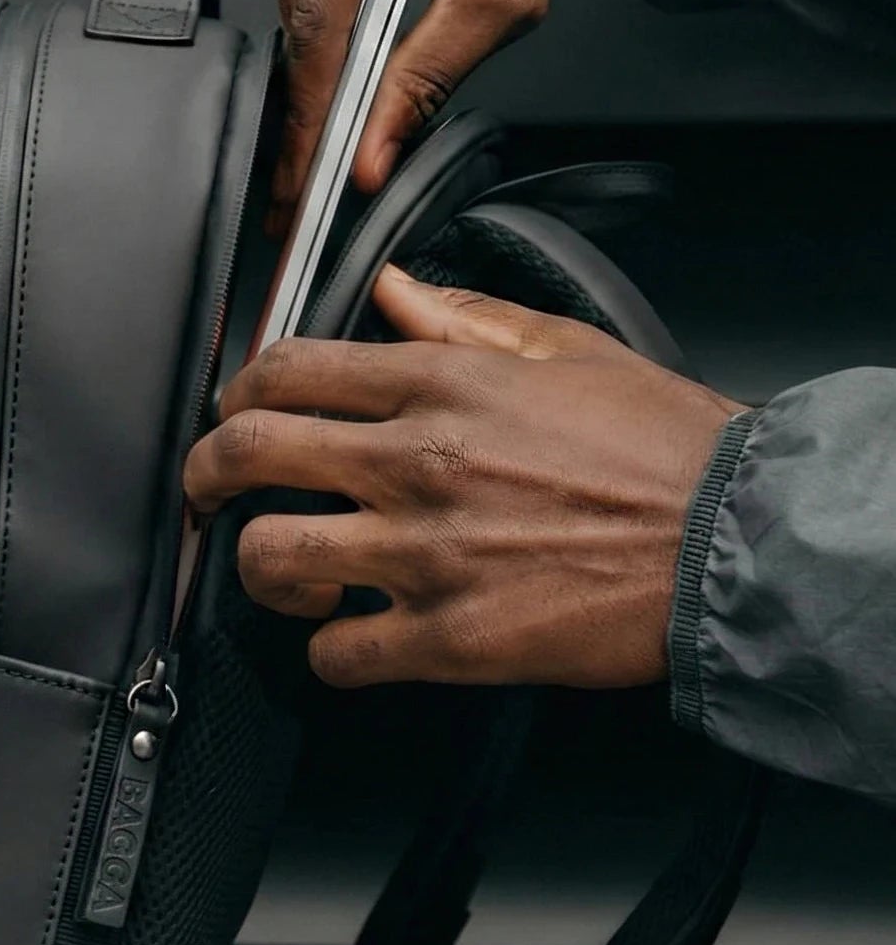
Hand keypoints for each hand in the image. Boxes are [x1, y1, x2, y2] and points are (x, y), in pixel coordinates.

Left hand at [183, 269, 746, 690]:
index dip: (239, 391)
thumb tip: (396, 290)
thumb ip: (467, 320)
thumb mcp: (570, 351)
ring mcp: (426, 554)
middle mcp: (419, 463)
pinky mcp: (448, 639)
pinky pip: (335, 655)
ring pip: (270, 557)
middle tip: (207, 491)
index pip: (289, 369)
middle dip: (206, 473)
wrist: (737, 544)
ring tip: (282, 573)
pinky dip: (328, 653)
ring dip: (259, 570)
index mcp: (443, 386)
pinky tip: (351, 639)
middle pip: (250, 454)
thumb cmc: (670, 454)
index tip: (236, 412)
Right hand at [267, 0, 592, 220]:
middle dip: (312, 96)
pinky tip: (359, 11)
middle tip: (318, 167)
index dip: (310, 110)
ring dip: (321, 48)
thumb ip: (428, 78)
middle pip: (299, 12)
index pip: (322, 16)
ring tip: (361, 71)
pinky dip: (320, 9)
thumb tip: (370, 152)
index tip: (300, 178)